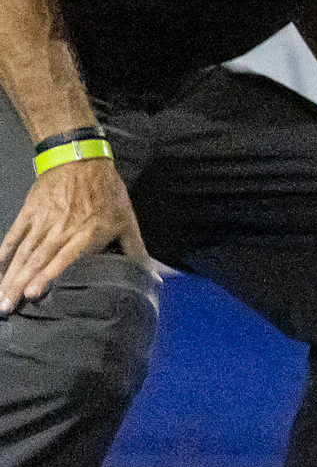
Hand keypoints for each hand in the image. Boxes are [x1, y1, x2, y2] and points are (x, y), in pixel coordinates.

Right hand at [0, 153, 149, 310]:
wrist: (82, 160)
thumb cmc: (107, 193)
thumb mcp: (127, 221)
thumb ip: (136, 251)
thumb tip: (151, 276)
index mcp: (87, 234)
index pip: (64, 258)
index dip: (47, 276)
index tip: (32, 293)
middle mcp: (61, 230)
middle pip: (37, 261)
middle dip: (20, 285)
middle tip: (6, 306)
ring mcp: (42, 222)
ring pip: (22, 253)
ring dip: (9, 276)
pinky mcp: (28, 214)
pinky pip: (12, 237)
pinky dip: (2, 254)